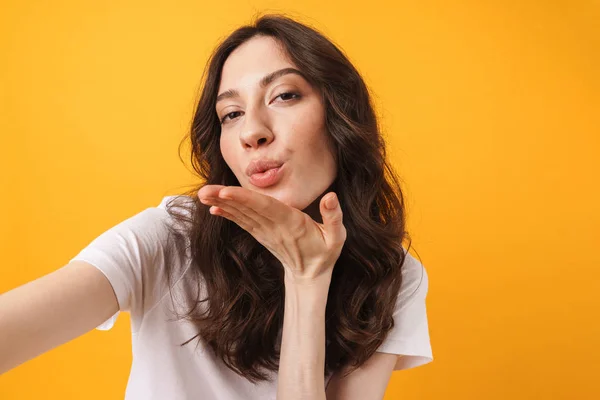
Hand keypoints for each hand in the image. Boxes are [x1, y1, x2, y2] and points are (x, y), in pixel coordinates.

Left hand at [197, 185, 346, 283]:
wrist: (310, 275)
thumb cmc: (325, 252)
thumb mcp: (337, 237)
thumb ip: (334, 216)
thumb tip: (331, 196)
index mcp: (292, 223)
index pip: (266, 208)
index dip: (245, 199)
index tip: (226, 192)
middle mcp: (274, 227)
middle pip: (247, 210)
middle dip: (225, 199)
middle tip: (203, 191)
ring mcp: (266, 232)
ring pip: (241, 215)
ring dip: (221, 204)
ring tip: (203, 194)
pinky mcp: (261, 235)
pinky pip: (243, 222)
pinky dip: (228, 214)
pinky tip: (214, 207)